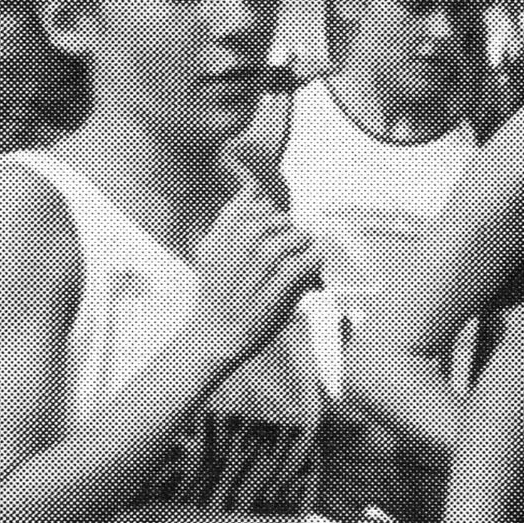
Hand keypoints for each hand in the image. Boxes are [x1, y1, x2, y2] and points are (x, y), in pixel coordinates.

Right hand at [187, 186, 322, 380]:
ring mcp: (254, 272)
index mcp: (218, 238)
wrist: (213, 336)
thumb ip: (229, 219)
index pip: (249, 204)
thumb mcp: (210, 251)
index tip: (271, 226)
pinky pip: (303, 264)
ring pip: (291, 238)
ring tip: (301, 251)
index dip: (266, 209)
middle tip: (290, 240)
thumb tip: (252, 186)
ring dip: (301, 242)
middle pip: (273, 218)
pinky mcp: (273, 294)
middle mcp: (234, 252)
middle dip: (286, 225)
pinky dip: (313, 260)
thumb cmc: (217, 293)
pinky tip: (311, 265)